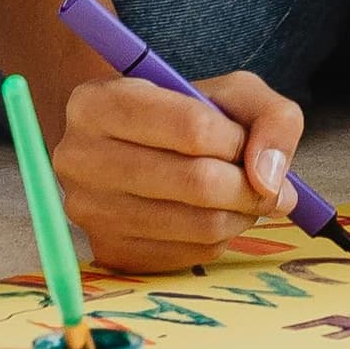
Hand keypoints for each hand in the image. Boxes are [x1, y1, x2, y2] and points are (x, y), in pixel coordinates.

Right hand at [54, 58, 311, 272]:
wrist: (133, 150)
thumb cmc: (184, 115)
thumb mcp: (233, 93)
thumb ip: (271, 119)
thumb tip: (269, 181)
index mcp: (97, 102)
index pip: (194, 127)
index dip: (238, 139)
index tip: (246, 142)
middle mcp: (78, 159)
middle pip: (197, 181)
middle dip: (248, 185)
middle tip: (265, 183)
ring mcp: (89, 212)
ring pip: (199, 224)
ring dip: (240, 214)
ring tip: (244, 196)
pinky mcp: (109, 254)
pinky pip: (191, 255)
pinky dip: (219, 238)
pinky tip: (213, 215)